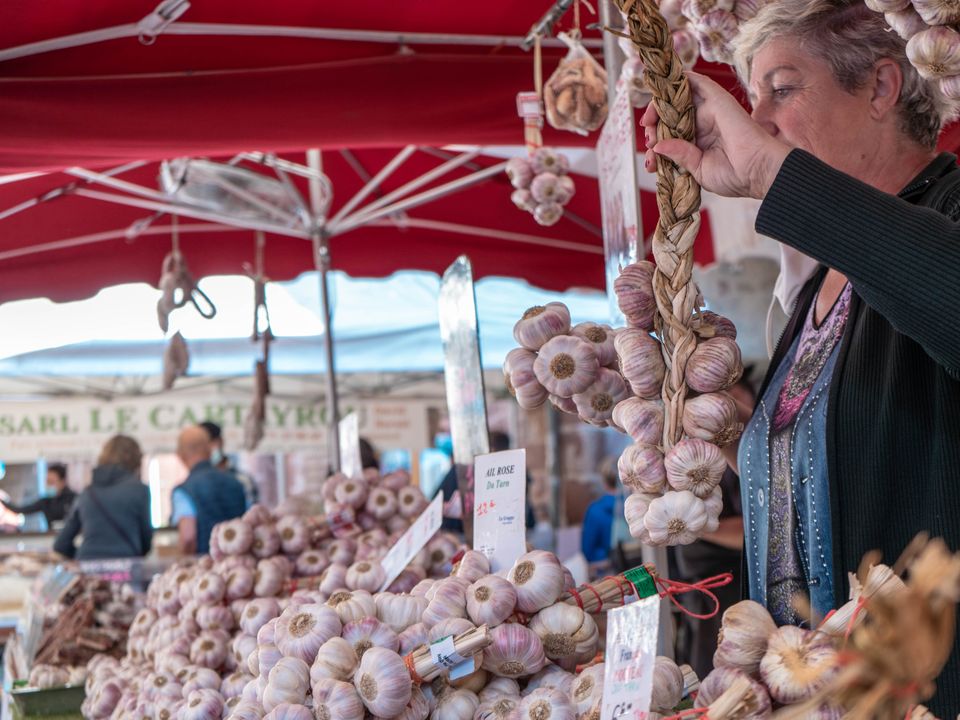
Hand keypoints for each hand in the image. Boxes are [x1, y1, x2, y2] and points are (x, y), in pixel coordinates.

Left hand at [640, 72, 790, 199]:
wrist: (757, 172)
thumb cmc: (734, 176)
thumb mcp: (698, 170)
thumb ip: (678, 155)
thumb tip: (656, 147)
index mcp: (699, 140)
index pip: (671, 132)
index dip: (657, 139)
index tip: (650, 156)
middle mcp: (703, 123)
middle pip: (671, 114)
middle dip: (654, 123)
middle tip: (648, 136)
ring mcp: (710, 110)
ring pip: (679, 98)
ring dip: (660, 104)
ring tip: (650, 120)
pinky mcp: (717, 99)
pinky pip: (696, 82)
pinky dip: (678, 81)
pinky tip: (662, 90)